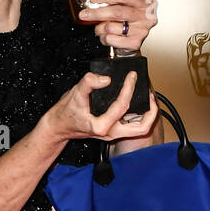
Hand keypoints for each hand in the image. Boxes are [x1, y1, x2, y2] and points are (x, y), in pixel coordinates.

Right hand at [46, 69, 160, 144]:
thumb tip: (105, 79)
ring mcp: (112, 134)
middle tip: (150, 94)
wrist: (59, 126)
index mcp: (102, 126)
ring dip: (147, 115)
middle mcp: (110, 133)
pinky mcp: (113, 131)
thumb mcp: (75, 93)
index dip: (129, 88)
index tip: (131, 76)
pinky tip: (136, 101)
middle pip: (141, 128)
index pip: (122, 106)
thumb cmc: (66, 112)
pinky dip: (138, 114)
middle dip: (150, 111)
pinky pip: (132, 126)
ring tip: (147, 97)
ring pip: (139, 129)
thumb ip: (89, 83)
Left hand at [79, 0, 158, 51]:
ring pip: (111, 27)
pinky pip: (111, 39)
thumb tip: (95, 2)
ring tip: (99, 29)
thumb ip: (118, 2)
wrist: (147, 37)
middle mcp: (144, 16)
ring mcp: (141, 30)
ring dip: (99, 28)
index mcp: (144, 2)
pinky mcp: (135, 43)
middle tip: (84, 14)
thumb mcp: (131, 4)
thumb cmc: (135, 19)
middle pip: (117, 12)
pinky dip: (103, 38)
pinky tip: (105, 36)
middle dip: (97, 13)